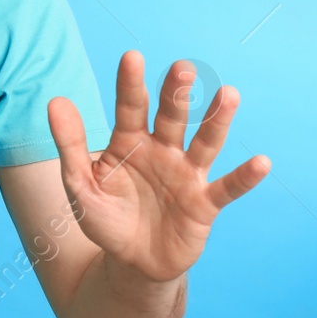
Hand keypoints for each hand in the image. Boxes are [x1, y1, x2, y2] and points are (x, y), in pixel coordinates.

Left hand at [48, 50, 270, 283]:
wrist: (131, 261)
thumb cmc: (105, 217)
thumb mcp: (80, 183)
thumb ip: (70, 144)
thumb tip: (55, 101)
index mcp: (128, 141)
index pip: (130, 107)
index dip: (130, 83)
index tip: (132, 56)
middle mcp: (162, 150)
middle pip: (171, 117)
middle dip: (177, 93)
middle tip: (182, 68)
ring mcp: (186, 175)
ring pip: (205, 143)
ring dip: (218, 121)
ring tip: (229, 95)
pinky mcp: (204, 204)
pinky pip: (227, 188)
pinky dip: (244, 177)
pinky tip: (261, 162)